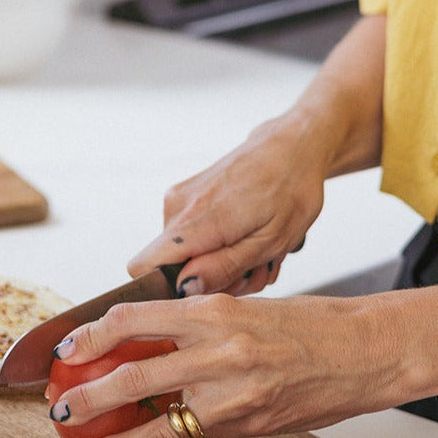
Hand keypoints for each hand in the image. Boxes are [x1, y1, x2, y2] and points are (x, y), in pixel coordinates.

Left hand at [48, 290, 391, 437]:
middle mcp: (218, 348)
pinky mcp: (246, 424)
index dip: (91, 334)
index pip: (133, 318)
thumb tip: (146, 341)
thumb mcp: (246, 308)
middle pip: (132, 373)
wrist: (364, 350)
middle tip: (59, 408)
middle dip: (87, 396)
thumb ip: (197, 325)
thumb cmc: (309, 324)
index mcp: (213, 309)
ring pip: (155, 420)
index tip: (66, 348)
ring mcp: (232, 392)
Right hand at [128, 15, 386, 297]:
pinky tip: (250, 236)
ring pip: (187, 257)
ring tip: (258, 250)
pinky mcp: (186, 196)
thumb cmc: (290, 190)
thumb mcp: (270, 241)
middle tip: (254, 269)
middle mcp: (177, 207)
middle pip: (173, 271)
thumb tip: (184, 289)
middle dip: (213, 280)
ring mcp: (179, 199)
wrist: (292, 146)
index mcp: (196, 220)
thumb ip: (224, 267)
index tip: (208, 290)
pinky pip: (193, 239)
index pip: (145, 268)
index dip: (167, 292)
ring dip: (225, 265)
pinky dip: (222, 246)